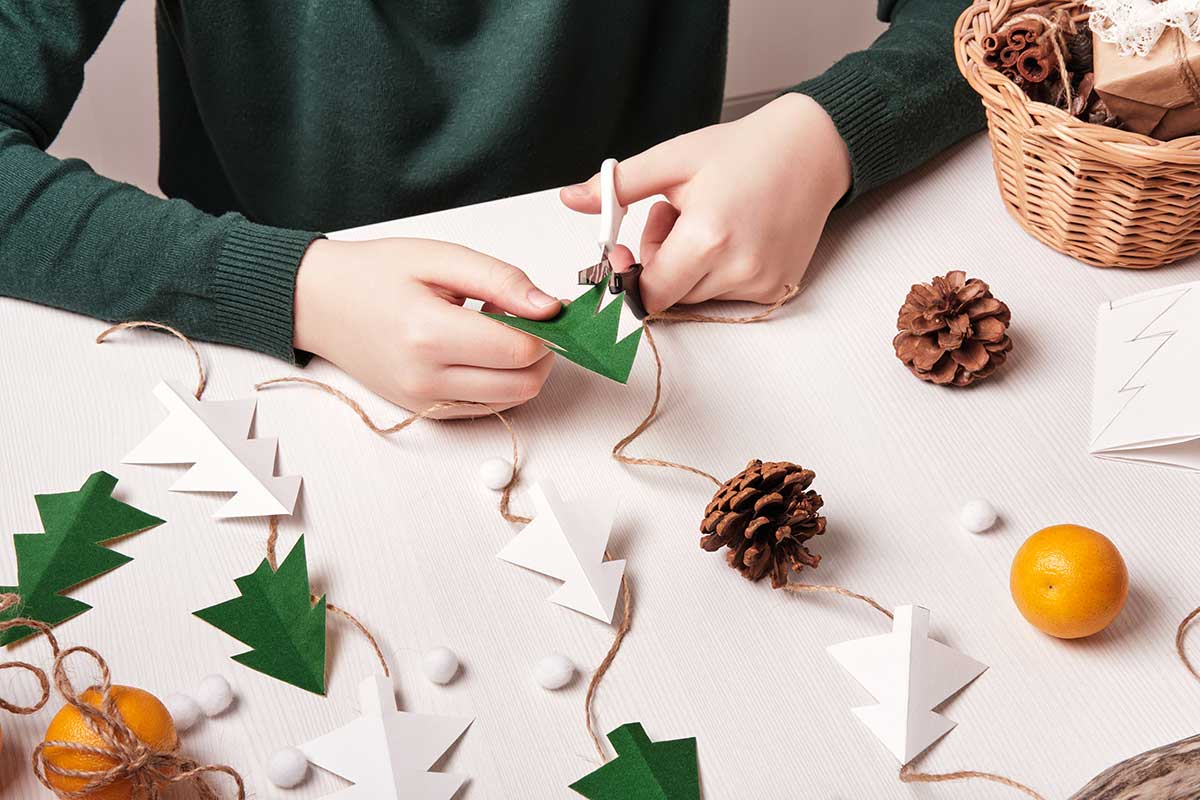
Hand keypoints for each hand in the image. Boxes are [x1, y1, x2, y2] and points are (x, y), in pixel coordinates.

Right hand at [294, 237, 560, 416]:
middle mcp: (426, 379)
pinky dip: (499, 382)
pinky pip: (484, 407)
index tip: (549, 306)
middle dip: (542, 352)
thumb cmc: (373, 274)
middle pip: (523, 384)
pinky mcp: (424, 411)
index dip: (548, 329)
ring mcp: (424, 401)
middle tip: (528, 318)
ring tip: (496, 330)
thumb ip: (501, 280)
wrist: (318, 302)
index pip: (520, 350)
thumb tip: (550, 306)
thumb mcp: (441, 258)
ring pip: (508, 400)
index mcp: (430, 334)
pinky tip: (481, 350)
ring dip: (521, 369)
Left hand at [560, 93, 850, 312]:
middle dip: (662, 263)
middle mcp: (738, 268)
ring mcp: (763, 282)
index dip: (633, 274)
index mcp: (707, 237)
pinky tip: (735, 234)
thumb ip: (618, 187)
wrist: (814, 148)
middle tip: (674, 217)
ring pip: (699, 297)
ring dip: (691, 268)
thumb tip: (571, 200)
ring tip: (708, 220)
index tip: (628, 250)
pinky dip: (721, 272)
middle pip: (672, 296)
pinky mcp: (779, 287)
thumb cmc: (744, 150)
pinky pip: (729, 294)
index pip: (649, 293)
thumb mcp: (673, 159)